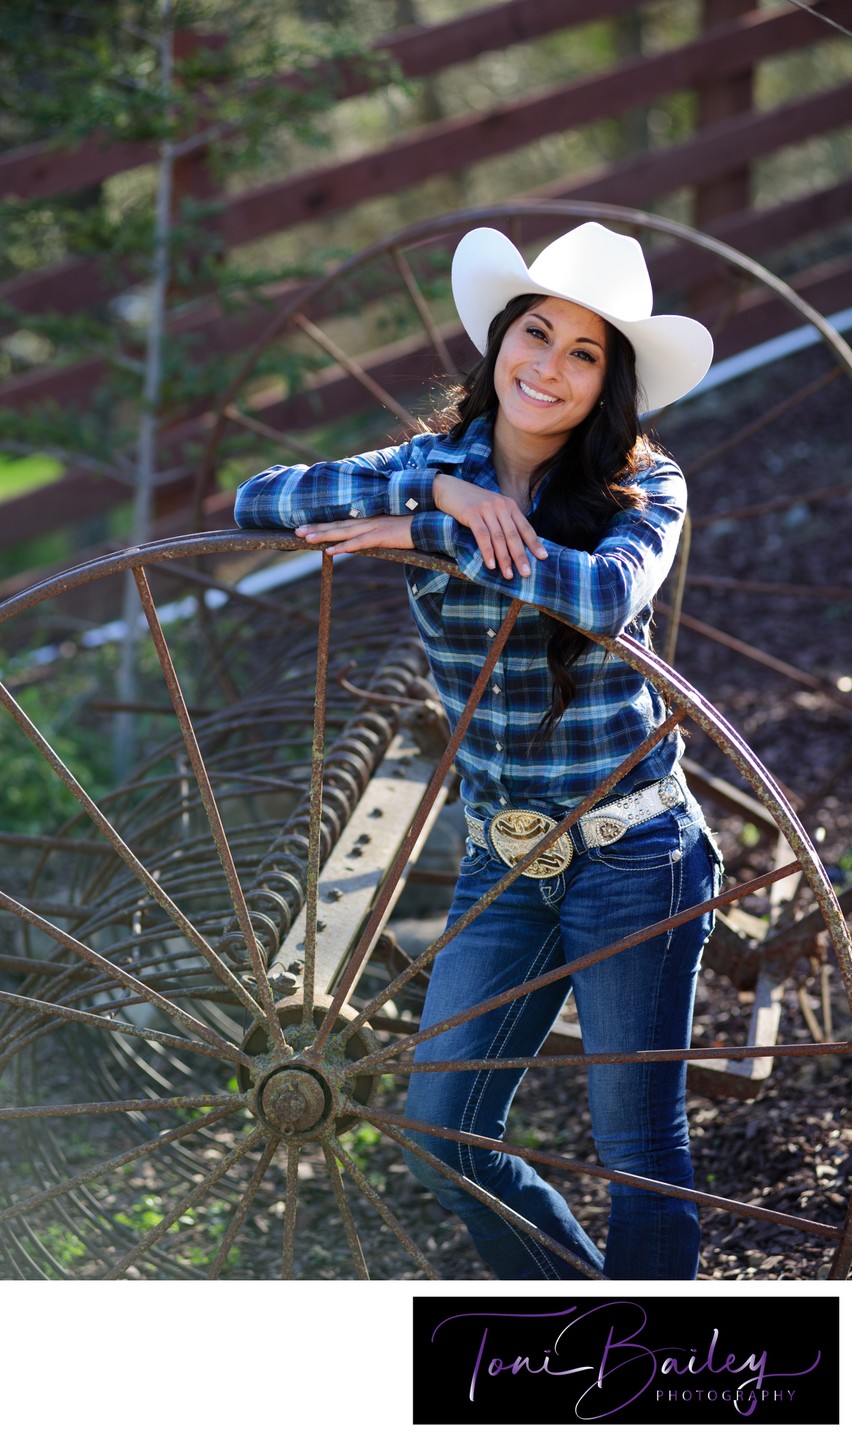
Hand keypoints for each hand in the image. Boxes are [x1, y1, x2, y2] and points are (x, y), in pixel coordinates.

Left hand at [294, 514, 413, 554]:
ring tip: (305, 538)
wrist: (431, 518)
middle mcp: (368, 520)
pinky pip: (359, 543)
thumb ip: (381, 528)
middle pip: (337, 524)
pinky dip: (344, 547)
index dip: (324, 523)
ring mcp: (374, 527)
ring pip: (343, 532)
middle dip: (316, 528)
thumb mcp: (394, 523)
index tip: (307, 525)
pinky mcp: (382, 536)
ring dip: (323, 535)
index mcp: (370, 517)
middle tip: (296, 531)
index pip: (342, 520)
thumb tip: (374, 534)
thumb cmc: (416, 521)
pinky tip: (330, 551)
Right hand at [433, 473, 546, 578]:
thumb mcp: (492, 508)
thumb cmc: (471, 502)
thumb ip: (503, 521)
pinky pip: (482, 535)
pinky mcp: (472, 513)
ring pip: (499, 537)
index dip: (534, 543)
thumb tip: (514, 545)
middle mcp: (501, 506)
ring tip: (508, 575)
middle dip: (521, 556)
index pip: (525, 527)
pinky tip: (490, 565)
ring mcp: (486, 508)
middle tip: (527, 574)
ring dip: (504, 558)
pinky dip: (487, 551)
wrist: (449, 487)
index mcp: (509, 505)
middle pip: (514, 535)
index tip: (543, 557)